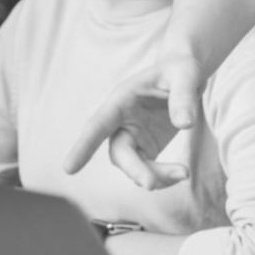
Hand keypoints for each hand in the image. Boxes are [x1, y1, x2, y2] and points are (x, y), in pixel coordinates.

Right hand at [63, 54, 204, 188]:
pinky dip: (163, 177)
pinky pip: (148, 170)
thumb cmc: (180, 69)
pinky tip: (181, 174)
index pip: (99, 124)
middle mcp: (121, 121)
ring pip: (133, 166)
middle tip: (152, 184)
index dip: (84, 145)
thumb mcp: (186, 75)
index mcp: (122, 100)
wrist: (185, 76)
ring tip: (184, 173)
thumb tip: (185, 125)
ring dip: (155, 176)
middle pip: (119, 153)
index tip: (68, 169)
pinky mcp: (147, 147)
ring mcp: (133, 136)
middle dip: (134, 170)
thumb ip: (183, 97)